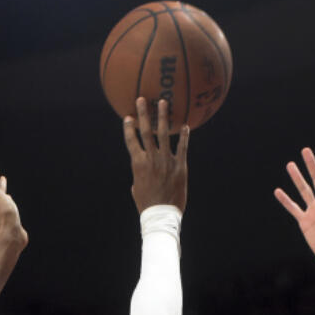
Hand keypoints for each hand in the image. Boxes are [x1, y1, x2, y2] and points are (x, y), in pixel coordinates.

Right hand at [124, 97, 188, 212]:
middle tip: (142, 99)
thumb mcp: (136, 188)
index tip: (128, 116)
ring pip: (164, 134)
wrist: (161, 214)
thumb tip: (140, 171)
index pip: (131, 140)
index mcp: (138, 163)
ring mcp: (166, 161)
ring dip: (163, 117)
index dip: (129, 127)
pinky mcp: (180, 166)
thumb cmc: (146, 204)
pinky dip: (184, 136)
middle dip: (143, 114)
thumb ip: (138, 175)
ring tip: (163, 103)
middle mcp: (151, 158)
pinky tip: (186, 125)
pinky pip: (183, 147)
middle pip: (145, 131)